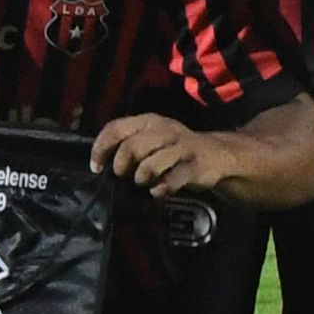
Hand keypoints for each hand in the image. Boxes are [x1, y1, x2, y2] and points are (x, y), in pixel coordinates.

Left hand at [91, 110, 241, 196]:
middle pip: (131, 147)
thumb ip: (129, 143)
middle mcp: (165, 130)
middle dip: (121, 165)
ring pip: (149, 165)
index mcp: (149, 121)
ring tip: (143, 181)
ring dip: (140, 178)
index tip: (96, 167)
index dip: (101, 148)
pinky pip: (171, 181)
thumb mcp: (152, 137)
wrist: (217, 154)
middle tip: (123, 175)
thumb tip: (100, 161)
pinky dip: (159, 190)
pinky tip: (158, 191)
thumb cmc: (175, 148)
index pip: (116, 128)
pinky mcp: (194, 167)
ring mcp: (181, 148)